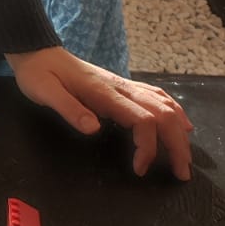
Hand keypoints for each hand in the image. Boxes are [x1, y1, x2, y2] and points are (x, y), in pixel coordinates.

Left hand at [6, 47, 192, 179]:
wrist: (38, 52)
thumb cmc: (40, 74)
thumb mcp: (45, 93)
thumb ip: (69, 109)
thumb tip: (93, 129)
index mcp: (106, 93)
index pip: (143, 120)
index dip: (148, 147)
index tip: (139, 169)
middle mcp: (122, 88)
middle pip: (163, 114)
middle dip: (177, 145)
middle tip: (182, 173)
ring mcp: (124, 85)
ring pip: (165, 105)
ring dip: (180, 132)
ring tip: (185, 157)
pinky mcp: (122, 86)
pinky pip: (157, 98)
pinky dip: (174, 113)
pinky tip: (182, 125)